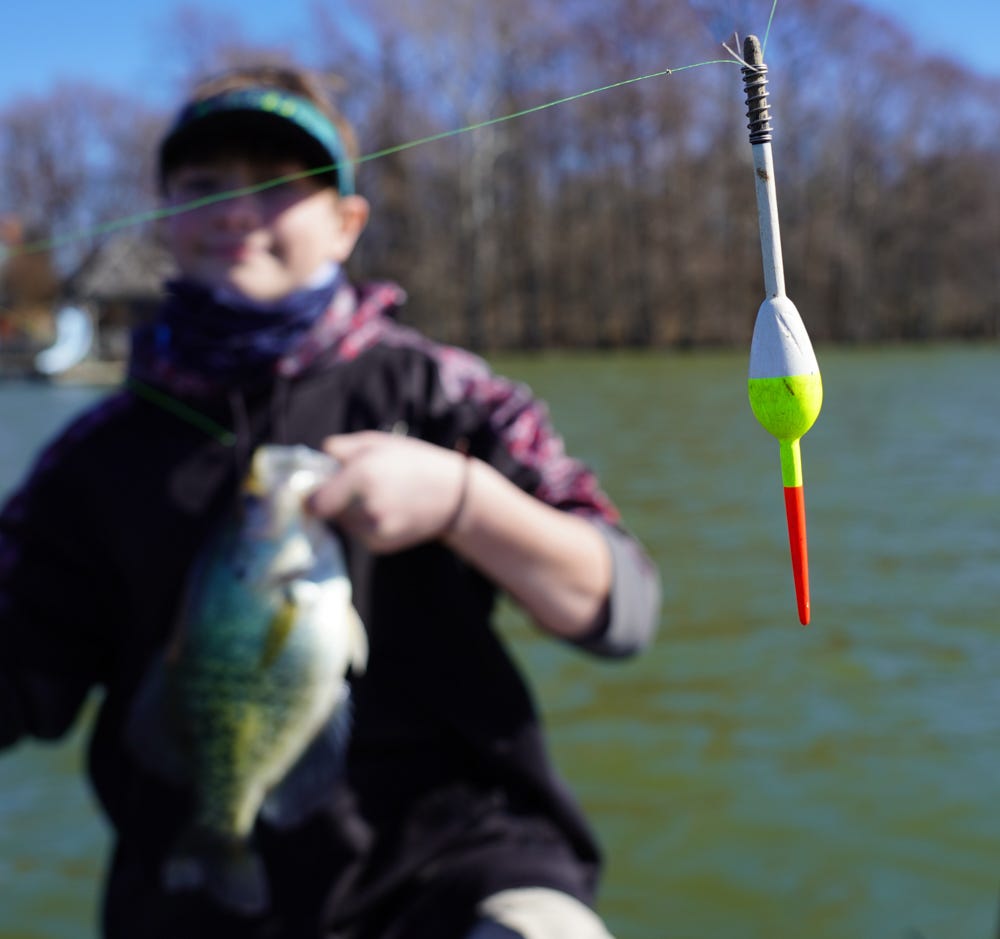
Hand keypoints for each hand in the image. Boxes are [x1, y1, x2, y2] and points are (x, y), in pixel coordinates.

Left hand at [306, 431, 466, 552]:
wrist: (454, 496)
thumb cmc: (414, 461)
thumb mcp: (378, 442)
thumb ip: (339, 448)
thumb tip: (315, 460)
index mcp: (362, 475)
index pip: (314, 501)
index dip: (310, 494)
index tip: (314, 487)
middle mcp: (366, 508)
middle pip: (326, 510)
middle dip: (333, 497)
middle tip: (353, 485)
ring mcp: (374, 530)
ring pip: (341, 522)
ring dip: (348, 510)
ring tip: (376, 495)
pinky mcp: (379, 545)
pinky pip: (356, 532)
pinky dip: (362, 522)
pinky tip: (385, 509)